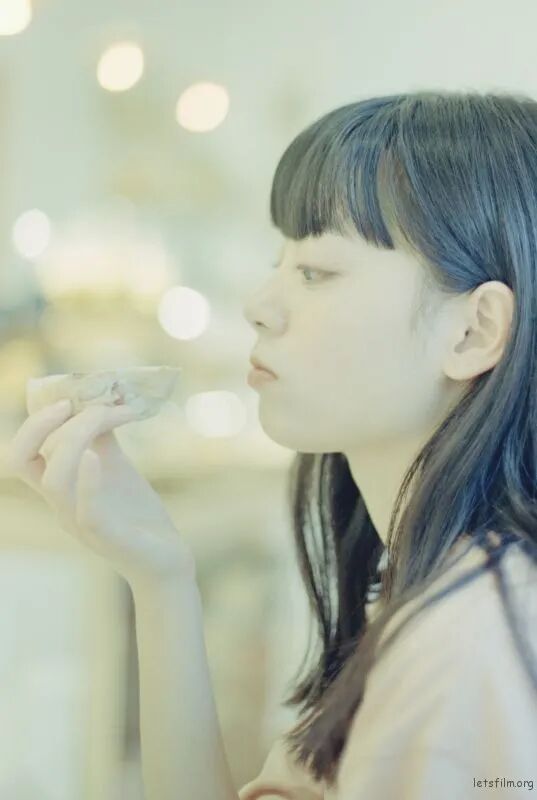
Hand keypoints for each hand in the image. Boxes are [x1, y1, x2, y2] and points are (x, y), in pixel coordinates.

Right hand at [5, 398, 195, 588]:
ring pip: (53, 480)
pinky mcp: (106, 537)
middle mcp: (60, 504)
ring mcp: (79, 522)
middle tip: (74, 402)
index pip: (22, 452)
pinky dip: (88, 481)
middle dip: (41, 425)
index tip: (68, 397)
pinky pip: (86, 511)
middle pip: (21, 461)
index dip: (35, 421)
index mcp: (60, 486)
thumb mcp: (116, 467)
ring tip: (108, 415)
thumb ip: (103, 438)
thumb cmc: (136, 513)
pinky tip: (98, 457)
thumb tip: (100, 399)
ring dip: (76, 438)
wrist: (166, 558)